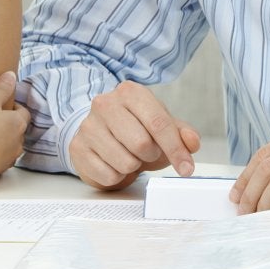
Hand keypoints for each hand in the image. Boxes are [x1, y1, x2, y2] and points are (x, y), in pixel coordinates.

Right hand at [0, 71, 31, 183]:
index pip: (24, 113)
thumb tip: (11, 75)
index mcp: (18, 123)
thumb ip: (0, 88)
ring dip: (3, 143)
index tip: (5, 106)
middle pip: (18, 132)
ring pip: (10, 148)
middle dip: (9, 126)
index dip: (15, 108)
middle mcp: (18, 142)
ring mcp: (9, 158)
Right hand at [68, 80, 200, 190]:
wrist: (101, 135)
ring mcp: (88, 126)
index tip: (187, 169)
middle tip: (147, 152)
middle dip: (151, 155)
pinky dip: (117, 176)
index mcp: (130, 92)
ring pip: (124, 162)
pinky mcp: (77, 148)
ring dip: (133, 166)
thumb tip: (192, 142)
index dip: (176, 149)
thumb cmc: (136, 130)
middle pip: (141, 144)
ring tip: (129, 155)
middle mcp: (105, 104)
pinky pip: (108, 175)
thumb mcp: (163, 127)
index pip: (159, 123)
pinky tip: (113, 163)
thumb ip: (182, 134)